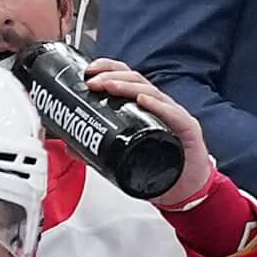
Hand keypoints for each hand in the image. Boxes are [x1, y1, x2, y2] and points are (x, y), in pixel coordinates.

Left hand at [83, 59, 211, 206]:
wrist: (185, 188)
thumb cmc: (159, 165)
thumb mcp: (121, 155)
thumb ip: (95, 150)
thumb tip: (68, 145)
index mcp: (144, 106)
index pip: (127, 78)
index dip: (108, 69)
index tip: (89, 70)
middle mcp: (159, 106)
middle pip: (136, 80)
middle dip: (112, 76)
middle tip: (93, 81)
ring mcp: (174, 116)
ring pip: (151, 93)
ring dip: (127, 86)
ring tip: (109, 86)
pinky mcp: (187, 131)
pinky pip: (174, 115)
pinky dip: (158, 106)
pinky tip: (143, 101)